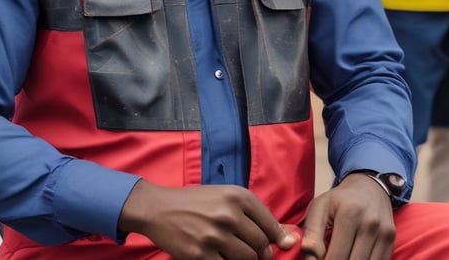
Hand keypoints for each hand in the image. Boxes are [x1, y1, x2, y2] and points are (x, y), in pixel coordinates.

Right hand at [118, 179, 297, 258]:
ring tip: (232, 251)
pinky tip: (219, 256)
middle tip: (252, 251)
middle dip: (261, 253)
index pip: (270, 224)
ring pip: (247, 259)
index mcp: (237, 196)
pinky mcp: (201, 255)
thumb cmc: (196, 202)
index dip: (277, 239)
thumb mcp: (225, 197)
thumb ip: (255, 215)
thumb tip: (289, 239)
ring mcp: (215, 235)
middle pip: (261, 245)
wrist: (159, 208)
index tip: (280, 245)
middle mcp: (228, 214)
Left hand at [300, 173, 395, 259]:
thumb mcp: (320, 207)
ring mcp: (383, 231)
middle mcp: (369, 223)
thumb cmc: (339, 200)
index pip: (336, 257)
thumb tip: (310, 254)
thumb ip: (312, 232)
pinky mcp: (391, 238)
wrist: (368, 187)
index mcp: (348, 214)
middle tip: (331, 257)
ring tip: (342, 255)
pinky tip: (354, 255)